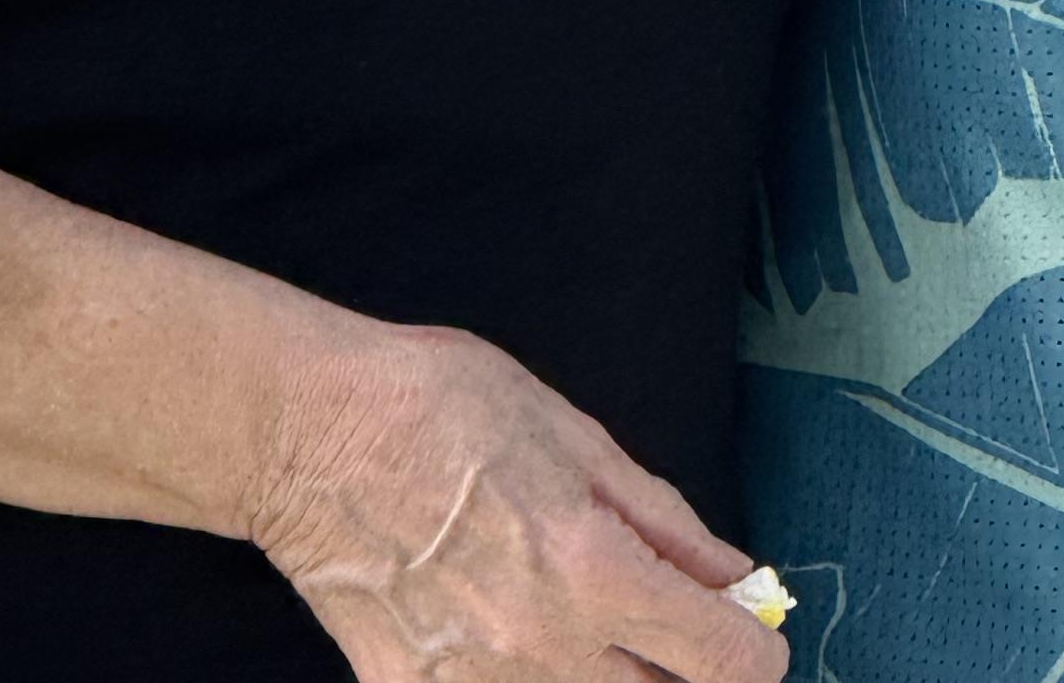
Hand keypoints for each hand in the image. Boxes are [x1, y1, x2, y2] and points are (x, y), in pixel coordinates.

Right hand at [254, 317, 790, 682]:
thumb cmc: (438, 407)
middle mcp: (544, 650)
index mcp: (592, 572)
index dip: (754, 651)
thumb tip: (735, 578)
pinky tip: (499, 630)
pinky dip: (518, 678)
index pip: (720, 661)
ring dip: (602, 677)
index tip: (750, 633)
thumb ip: (662, 520)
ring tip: (575, 619)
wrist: (309, 435)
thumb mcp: (573, 434)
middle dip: (681, 672)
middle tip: (661, 623)